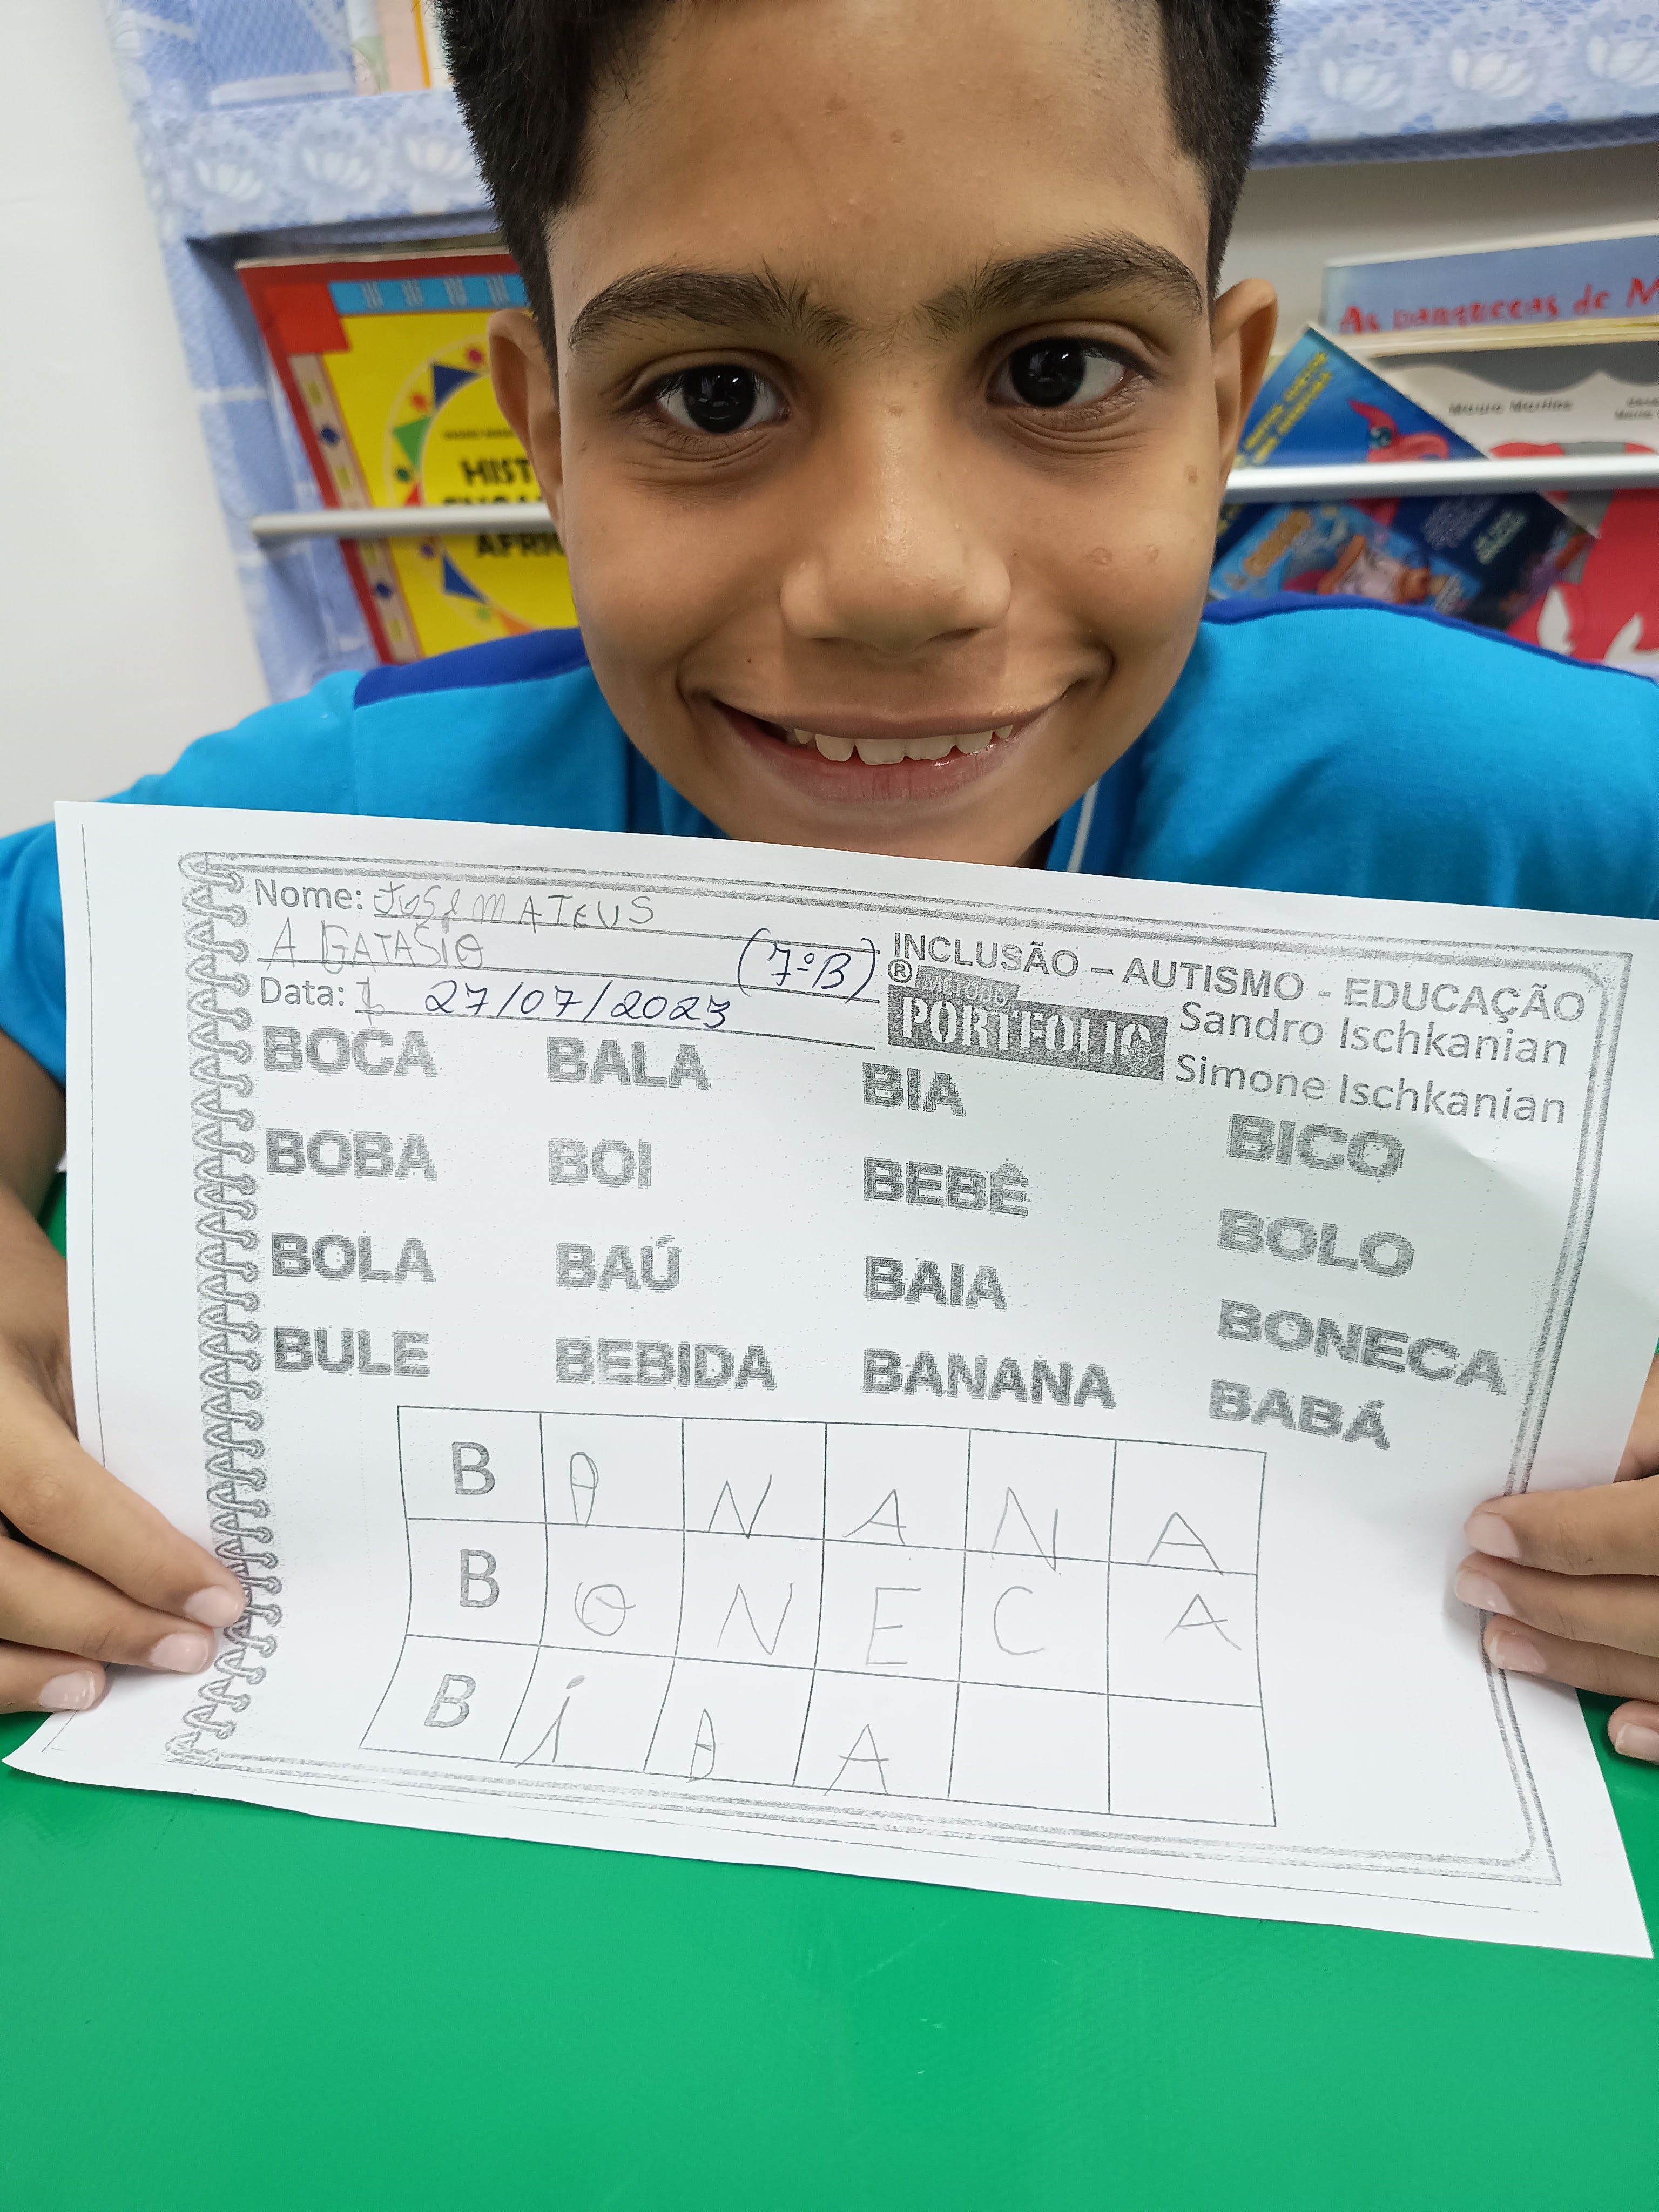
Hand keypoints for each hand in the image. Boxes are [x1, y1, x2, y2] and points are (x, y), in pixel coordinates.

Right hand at [0, 1028, 244, 1714]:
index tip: (221, 1599)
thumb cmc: (12, 1302)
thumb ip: (124, 1412)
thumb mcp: (69, 1330)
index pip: (55, 1495)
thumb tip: (219, 1508)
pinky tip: (46, 1680)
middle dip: (98, 1623)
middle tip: (190, 1650)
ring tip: (104, 1686)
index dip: (139, 1558)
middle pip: (0, 1576)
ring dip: (29, 1666)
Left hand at [1458, 1355, 1658, 1766]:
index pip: (1649, 1530)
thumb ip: (1636, 1424)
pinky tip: (1617, 1724)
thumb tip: (1549, 1463)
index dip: (1565, 1534)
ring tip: (1504, 1642)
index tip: (1488, 1527)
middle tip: (1477, 1582)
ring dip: (1583, 1663)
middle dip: (1553, 1604)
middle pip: (1654, 1611)